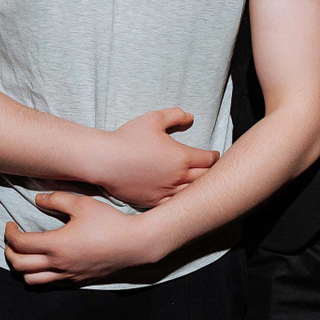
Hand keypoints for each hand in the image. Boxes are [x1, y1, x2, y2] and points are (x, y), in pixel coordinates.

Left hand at [4, 191, 162, 284]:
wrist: (135, 244)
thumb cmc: (110, 222)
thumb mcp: (83, 204)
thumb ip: (57, 199)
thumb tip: (38, 199)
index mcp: (56, 245)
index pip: (19, 244)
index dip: (9, 234)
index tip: (11, 224)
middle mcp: (58, 264)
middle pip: (19, 265)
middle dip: (9, 252)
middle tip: (12, 240)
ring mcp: (67, 275)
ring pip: (31, 280)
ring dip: (21, 268)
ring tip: (25, 255)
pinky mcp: (77, 281)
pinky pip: (49, 284)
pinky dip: (39, 276)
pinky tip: (45, 263)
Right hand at [95, 107, 216, 208]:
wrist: (105, 160)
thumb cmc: (128, 138)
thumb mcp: (154, 118)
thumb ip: (176, 115)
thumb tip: (191, 117)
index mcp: (182, 157)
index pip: (209, 159)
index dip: (214, 156)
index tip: (214, 155)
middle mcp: (178, 177)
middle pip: (205, 178)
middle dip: (210, 172)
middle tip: (211, 169)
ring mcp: (166, 192)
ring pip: (191, 193)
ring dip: (198, 188)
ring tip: (199, 183)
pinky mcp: (153, 201)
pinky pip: (173, 204)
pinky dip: (180, 200)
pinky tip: (180, 197)